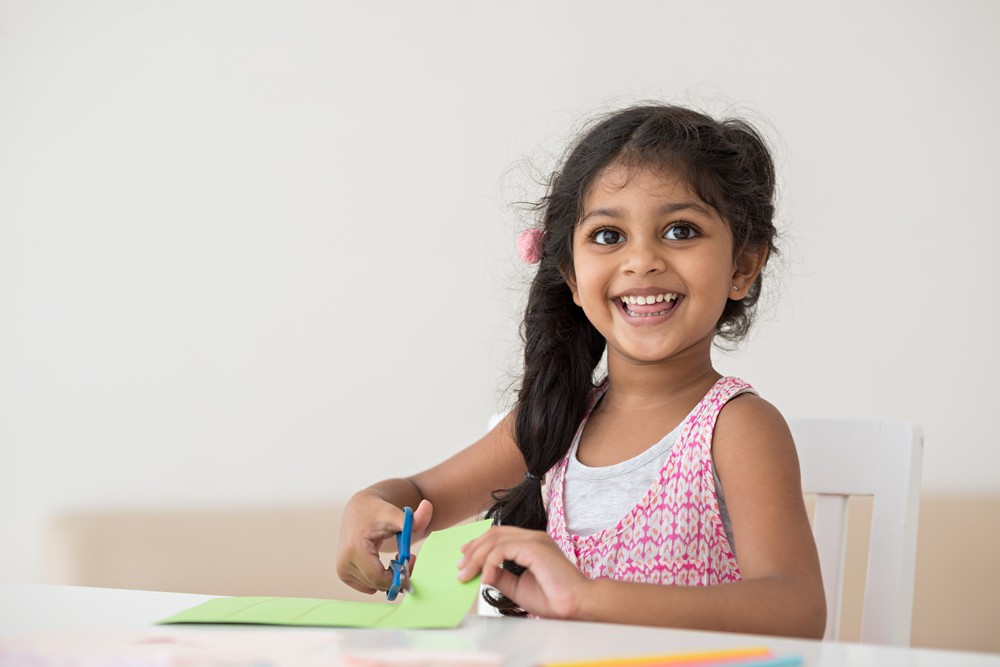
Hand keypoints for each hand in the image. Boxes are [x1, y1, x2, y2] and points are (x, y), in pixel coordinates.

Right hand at [336, 495, 432, 594]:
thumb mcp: (396, 514)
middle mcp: (344, 563)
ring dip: (388, 577)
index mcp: (354, 550)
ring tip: (395, 558)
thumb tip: (428, 506)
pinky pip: (368, 586)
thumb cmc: (377, 512)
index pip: (379, 578)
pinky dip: (379, 578)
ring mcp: (342, 570)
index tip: (411, 559)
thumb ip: (413, 518)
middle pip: (378, 584)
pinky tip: (383, 563)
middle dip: (397, 575)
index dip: (399, 575)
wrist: (358, 510)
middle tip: (407, 557)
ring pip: (374, 587)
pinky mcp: (343, 574)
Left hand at [457, 526, 590, 618]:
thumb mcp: (518, 587)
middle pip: (494, 533)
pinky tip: (486, 577)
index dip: (478, 544)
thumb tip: (482, 572)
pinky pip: (502, 549)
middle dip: (473, 550)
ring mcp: (535, 540)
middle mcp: (533, 538)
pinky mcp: (535, 548)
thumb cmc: (555, 598)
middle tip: (460, 568)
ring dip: (476, 557)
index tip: (464, 558)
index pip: (499, 535)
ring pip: (495, 539)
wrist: (577, 605)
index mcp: (531, 544)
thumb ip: (501, 576)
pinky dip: (489, 562)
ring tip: (467, 574)